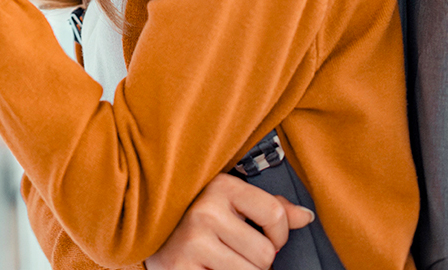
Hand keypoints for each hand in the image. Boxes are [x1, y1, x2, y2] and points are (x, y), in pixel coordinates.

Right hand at [146, 175, 314, 269]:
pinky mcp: (182, 269)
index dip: (279, 234)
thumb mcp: (228, 201)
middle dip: (257, 261)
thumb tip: (306, 217)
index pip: (275, 214)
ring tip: (222, 263)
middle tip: (235, 254)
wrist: (141, 229)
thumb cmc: (194, 217)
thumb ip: (267, 207)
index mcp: (220, 186)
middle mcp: (205, 211)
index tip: (266, 237)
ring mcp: (192, 243)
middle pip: (265, 255)